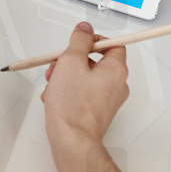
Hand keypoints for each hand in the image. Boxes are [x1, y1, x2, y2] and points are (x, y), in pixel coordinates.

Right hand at [41, 21, 128, 159]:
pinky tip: (55, 98)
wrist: (72, 142)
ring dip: (66, 77)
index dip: (93, 41)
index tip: (78, 42)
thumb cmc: (73, 108)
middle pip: (95, 61)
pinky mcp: (96, 112)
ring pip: (85, 78)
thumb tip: (85, 29)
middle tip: (59, 65)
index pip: (112, 44)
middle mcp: (116, 84)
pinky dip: (68, 92)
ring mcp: (107, 100)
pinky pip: (82, 94)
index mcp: (115, 69)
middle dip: (72, 61)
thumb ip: (79, 41)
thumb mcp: (70, 62)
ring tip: (54, 85)